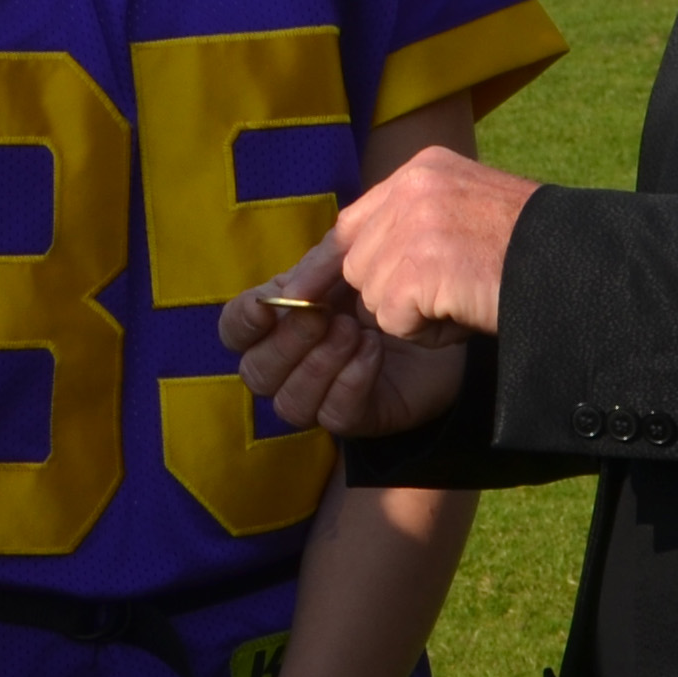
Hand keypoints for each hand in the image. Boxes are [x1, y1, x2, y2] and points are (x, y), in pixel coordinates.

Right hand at [222, 253, 468, 439]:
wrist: (443, 310)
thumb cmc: (389, 280)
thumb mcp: (353, 259)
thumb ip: (318, 265)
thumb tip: (290, 292)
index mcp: (277, 321)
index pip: (235, 330)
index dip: (243, 321)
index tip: (268, 305)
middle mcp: (288, 365)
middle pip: (256, 372)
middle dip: (289, 343)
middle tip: (328, 314)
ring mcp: (319, 396)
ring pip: (289, 403)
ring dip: (319, 365)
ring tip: (356, 331)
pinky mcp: (354, 417)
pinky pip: (334, 415)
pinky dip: (350, 380)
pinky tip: (373, 351)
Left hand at [309, 146, 536, 346]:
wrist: (581, 268)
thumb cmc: (533, 253)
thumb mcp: (466, 214)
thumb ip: (414, 224)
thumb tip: (351, 263)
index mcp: (424, 169)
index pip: (354, 222)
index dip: (342, 263)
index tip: (324, 292)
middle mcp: (413, 188)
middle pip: (357, 262)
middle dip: (391, 293)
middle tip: (448, 294)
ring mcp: (415, 225)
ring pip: (373, 296)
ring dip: (413, 315)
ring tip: (464, 299)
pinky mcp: (419, 268)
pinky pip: (393, 321)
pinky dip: (428, 333)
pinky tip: (465, 313)